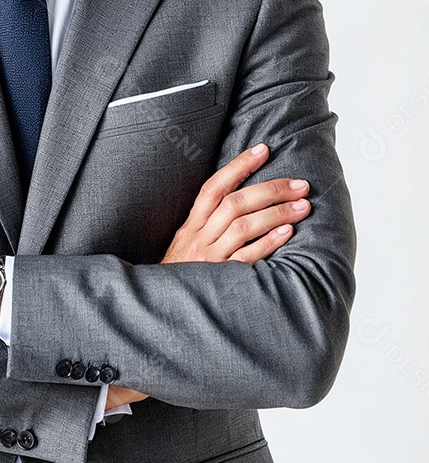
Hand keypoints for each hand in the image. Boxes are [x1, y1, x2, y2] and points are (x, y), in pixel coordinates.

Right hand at [105, 142, 308, 409]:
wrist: (160, 313)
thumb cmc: (180, 278)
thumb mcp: (185, 246)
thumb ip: (207, 224)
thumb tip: (240, 200)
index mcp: (190, 226)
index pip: (213, 186)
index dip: (238, 166)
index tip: (264, 149)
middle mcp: (198, 238)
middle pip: (234, 203)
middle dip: (270, 189)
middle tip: (299, 184)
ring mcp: (208, 259)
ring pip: (242, 226)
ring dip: (276, 213)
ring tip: (303, 206)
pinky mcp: (220, 280)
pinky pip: (246, 257)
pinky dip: (268, 243)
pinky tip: (287, 233)